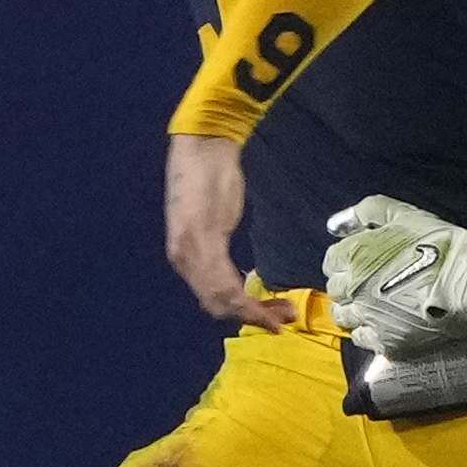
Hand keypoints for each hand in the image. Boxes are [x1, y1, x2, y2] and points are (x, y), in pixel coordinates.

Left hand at [167, 135, 289, 327]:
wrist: (202, 147)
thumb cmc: (209, 177)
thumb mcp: (211, 221)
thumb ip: (215, 248)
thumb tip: (233, 271)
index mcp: (184, 256)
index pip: (211, 298)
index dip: (241, 314)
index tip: (269, 319)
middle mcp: (182, 259)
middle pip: (217, 305)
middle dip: (253, 317)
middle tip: (284, 320)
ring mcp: (190, 251)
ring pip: (222, 300)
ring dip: (255, 313)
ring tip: (284, 314)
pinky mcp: (202, 239)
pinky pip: (224, 283)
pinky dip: (247, 301)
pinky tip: (266, 306)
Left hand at [322, 195, 466, 352]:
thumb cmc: (441, 244)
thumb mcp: (404, 214)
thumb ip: (366, 212)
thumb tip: (337, 224)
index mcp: (356, 255)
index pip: (332, 260)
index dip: (345, 259)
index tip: (360, 261)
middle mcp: (355, 288)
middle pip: (336, 288)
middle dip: (348, 284)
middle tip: (368, 282)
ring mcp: (369, 316)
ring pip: (343, 315)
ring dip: (353, 308)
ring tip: (371, 303)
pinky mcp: (386, 339)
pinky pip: (361, 338)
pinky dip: (366, 330)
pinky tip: (380, 322)